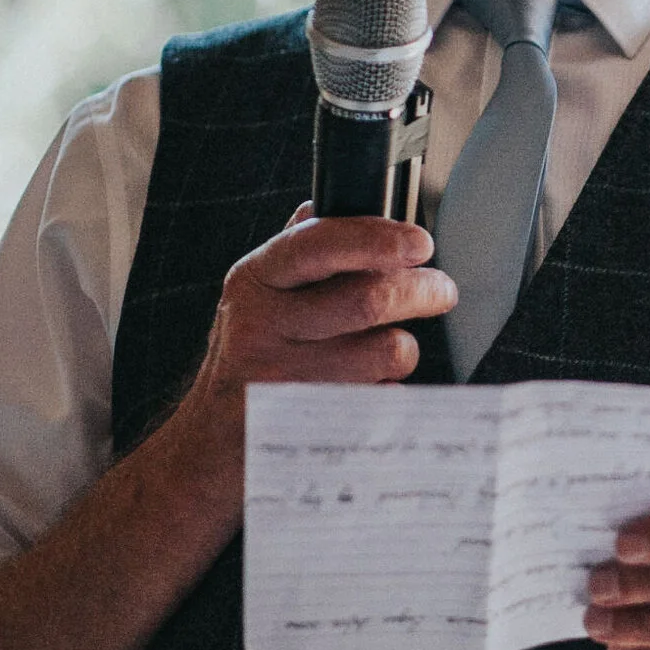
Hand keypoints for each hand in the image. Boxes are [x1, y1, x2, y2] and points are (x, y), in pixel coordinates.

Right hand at [165, 205, 456, 502]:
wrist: (209, 446)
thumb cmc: (253, 357)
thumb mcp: (261, 297)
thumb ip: (301, 252)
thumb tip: (338, 203)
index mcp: (256, 279)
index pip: (319, 243)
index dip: (378, 239)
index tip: (421, 243)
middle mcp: (261, 325)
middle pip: (369, 299)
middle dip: (423, 290)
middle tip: (441, 291)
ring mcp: (282, 380)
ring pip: (385, 351)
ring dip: (405, 347)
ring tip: (392, 347)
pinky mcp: (308, 427)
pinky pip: (382, 399)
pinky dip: (390, 390)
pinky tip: (368, 389)